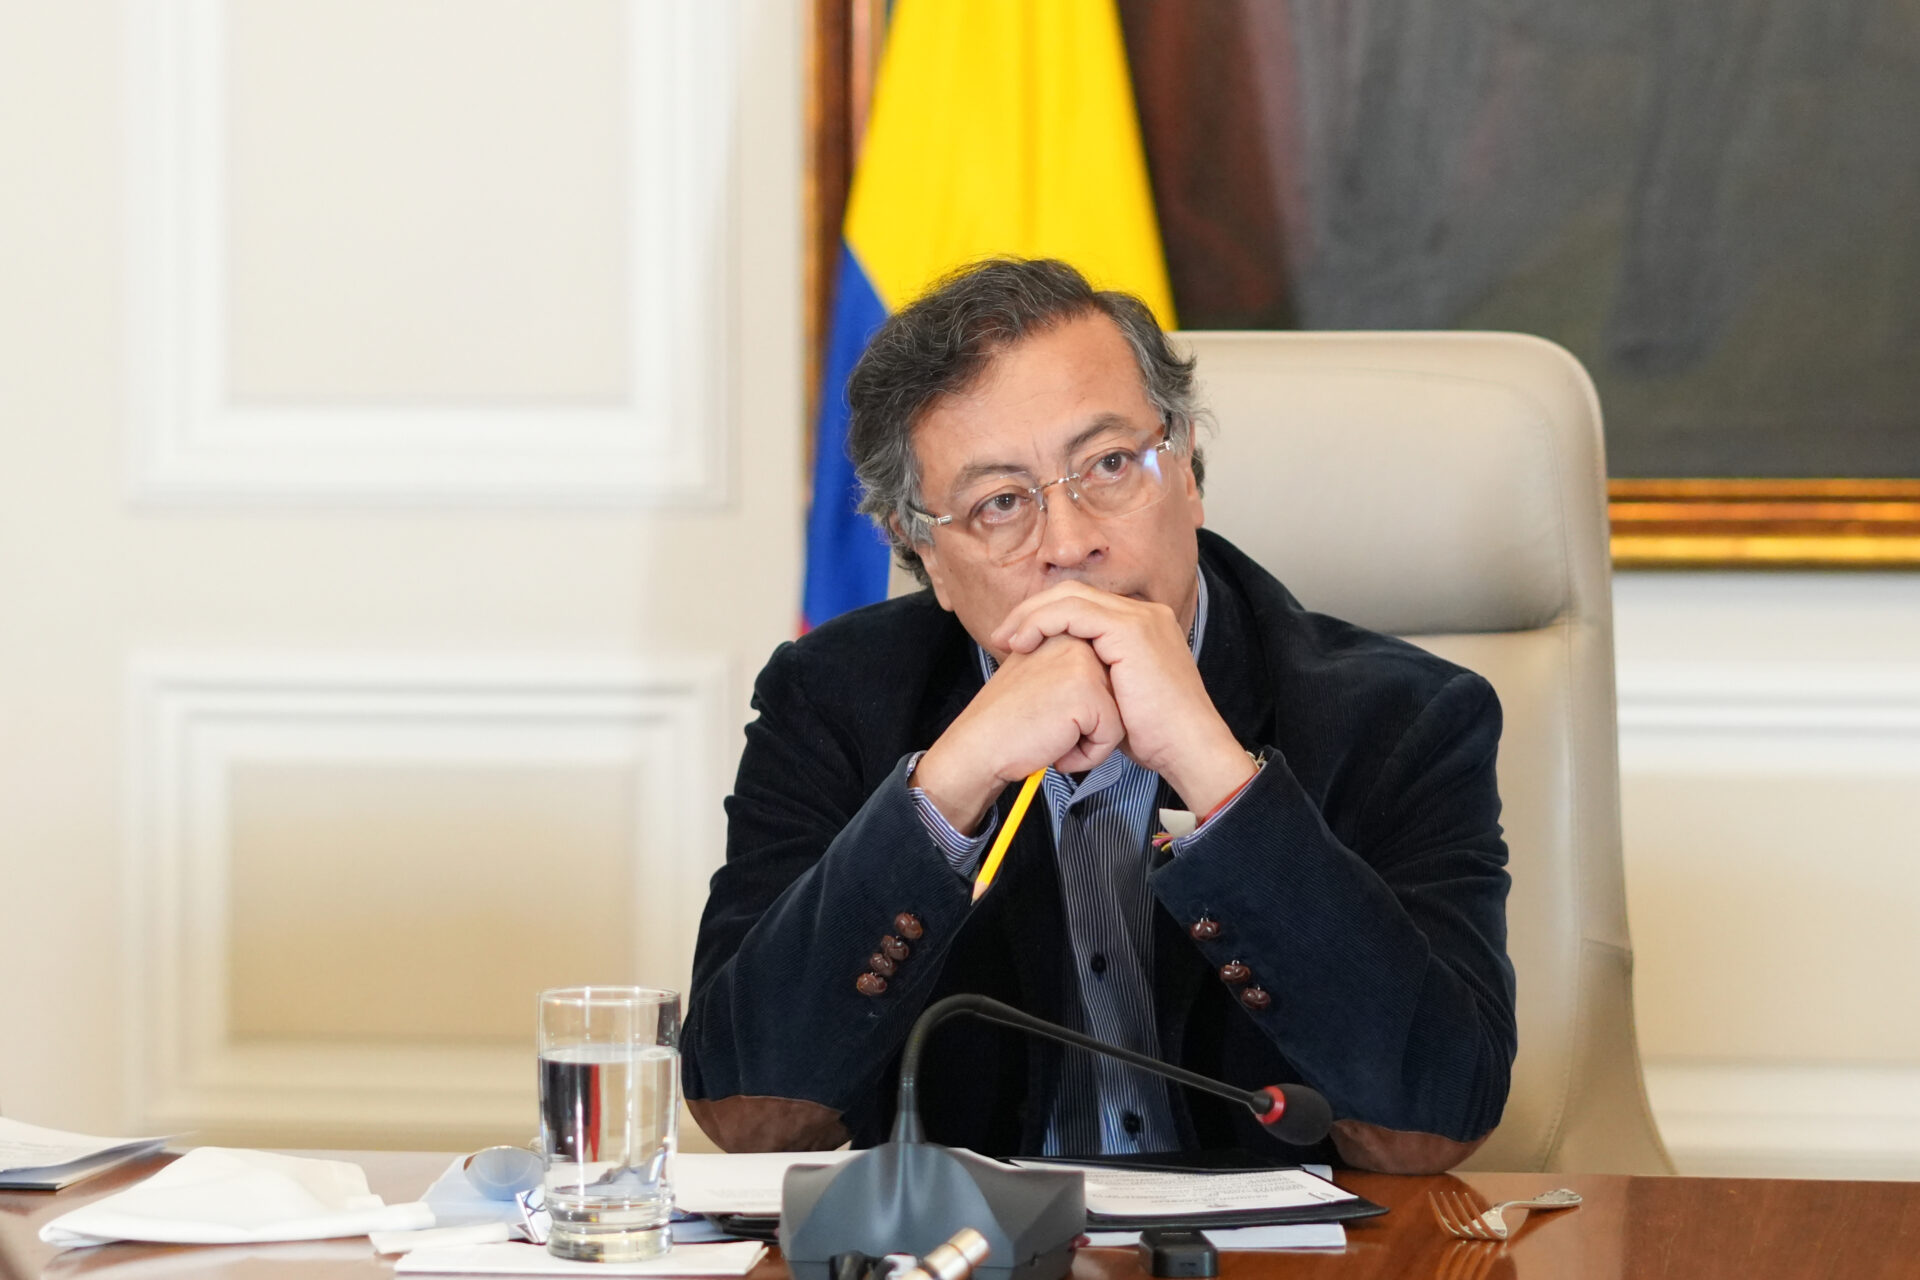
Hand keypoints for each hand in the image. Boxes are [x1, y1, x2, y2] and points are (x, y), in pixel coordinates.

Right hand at [912, 634, 1122, 833]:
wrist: (978, 746)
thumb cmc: (1006, 721)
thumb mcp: (1036, 675)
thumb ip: (1068, 666)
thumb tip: (1106, 677)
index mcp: (1064, 634)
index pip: (1105, 679)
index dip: (1081, 710)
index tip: (1046, 716)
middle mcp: (1076, 642)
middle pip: (1115, 695)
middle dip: (1088, 723)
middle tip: (1047, 726)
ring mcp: (1083, 665)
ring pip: (1118, 715)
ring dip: (1089, 740)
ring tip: (1052, 737)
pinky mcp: (1087, 694)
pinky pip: (1112, 735)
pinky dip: (1089, 755)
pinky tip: (1057, 749)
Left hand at [989, 582, 1254, 814]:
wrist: (1187, 749)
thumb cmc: (1154, 735)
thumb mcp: (1117, 696)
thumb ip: (1094, 676)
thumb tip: (1059, 678)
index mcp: (1142, 624)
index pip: (1084, 604)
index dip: (1045, 616)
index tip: (1017, 641)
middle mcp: (1144, 612)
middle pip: (1074, 593)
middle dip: (1032, 611)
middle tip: (1002, 635)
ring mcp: (1140, 617)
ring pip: (1070, 596)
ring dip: (1031, 615)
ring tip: (1006, 639)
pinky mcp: (1130, 629)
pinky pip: (1074, 612)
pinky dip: (1043, 622)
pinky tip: (1023, 643)